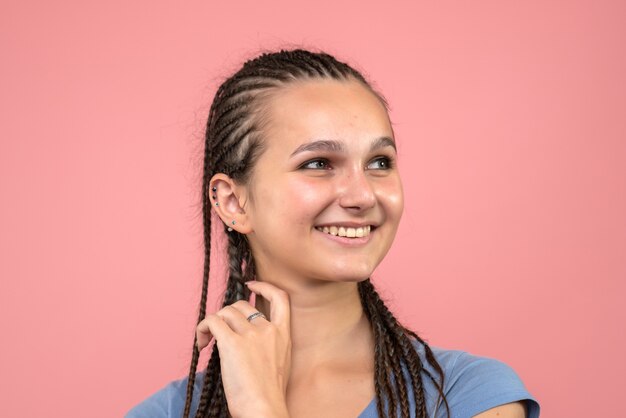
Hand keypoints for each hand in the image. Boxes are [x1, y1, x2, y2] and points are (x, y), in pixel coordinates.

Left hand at [196, 281, 291, 417]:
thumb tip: (245, 338)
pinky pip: (211, 322)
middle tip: (219, 333)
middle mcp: (267, 329)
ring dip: (212, 324)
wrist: (264, 409)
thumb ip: (269, 345)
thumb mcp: (279, 362)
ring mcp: (250, 335)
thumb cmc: (268, 395)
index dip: (264, 287)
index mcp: (283, 334)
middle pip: (242, 305)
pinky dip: (202, 329)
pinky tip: (202, 344)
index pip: (280, 298)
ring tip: (207, 342)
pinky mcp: (231, 343)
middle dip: (227, 315)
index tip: (251, 286)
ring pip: (224, 312)